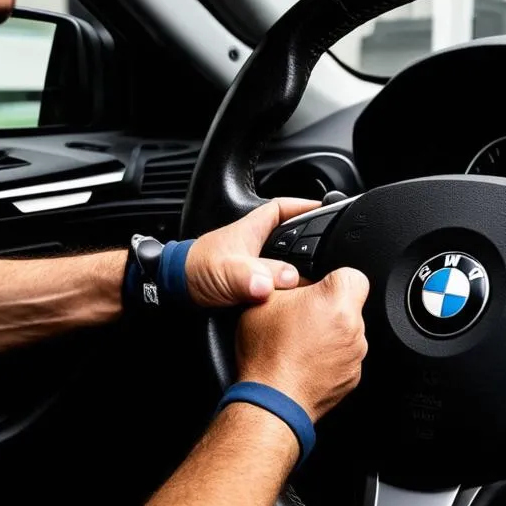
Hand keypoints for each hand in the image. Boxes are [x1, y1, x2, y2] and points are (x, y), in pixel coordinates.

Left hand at [186, 198, 321, 307]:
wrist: (173, 294)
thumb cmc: (192, 272)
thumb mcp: (225, 271)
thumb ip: (251, 276)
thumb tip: (274, 281)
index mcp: (251, 230)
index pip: (283, 208)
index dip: (305, 205)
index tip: (328, 208)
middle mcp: (254, 245)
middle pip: (291, 238)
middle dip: (311, 243)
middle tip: (332, 251)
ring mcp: (253, 265)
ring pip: (286, 264)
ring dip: (300, 272)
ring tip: (321, 279)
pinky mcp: (250, 285)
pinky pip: (277, 284)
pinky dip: (287, 291)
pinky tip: (297, 300)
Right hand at [236, 268, 369, 422]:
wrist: (273, 400)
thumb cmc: (268, 354)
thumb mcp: (264, 301)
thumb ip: (286, 283)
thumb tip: (292, 280)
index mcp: (336, 299)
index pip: (352, 275)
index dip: (333, 280)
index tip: (318, 289)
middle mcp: (353, 326)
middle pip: (348, 306)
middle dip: (327, 309)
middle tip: (300, 319)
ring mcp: (356, 354)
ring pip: (346, 333)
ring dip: (328, 335)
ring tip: (298, 344)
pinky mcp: (352, 376)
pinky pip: (343, 359)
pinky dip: (328, 359)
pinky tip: (304, 362)